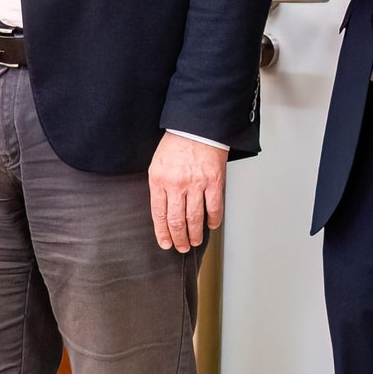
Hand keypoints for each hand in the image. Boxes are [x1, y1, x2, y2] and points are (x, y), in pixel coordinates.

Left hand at [148, 132, 227, 253]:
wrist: (197, 126)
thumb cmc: (177, 143)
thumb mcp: (158, 164)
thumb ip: (160, 186)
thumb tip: (163, 210)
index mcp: (159, 180)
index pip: (159, 214)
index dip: (163, 233)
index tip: (166, 243)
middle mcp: (176, 184)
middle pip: (176, 220)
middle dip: (179, 238)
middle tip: (181, 247)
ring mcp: (196, 184)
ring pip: (194, 218)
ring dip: (194, 234)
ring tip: (195, 242)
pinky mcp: (213, 182)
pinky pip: (214, 207)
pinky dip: (213, 220)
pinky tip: (211, 226)